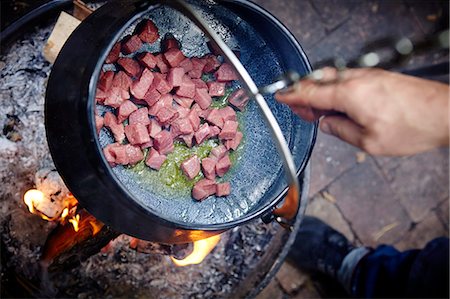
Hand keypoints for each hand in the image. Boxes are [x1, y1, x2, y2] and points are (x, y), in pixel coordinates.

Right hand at [276, 68, 448, 155]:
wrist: (445, 113)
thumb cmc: (412, 127)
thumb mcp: (368, 142)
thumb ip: (341, 130)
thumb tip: (327, 124)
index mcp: (350, 95)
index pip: (310, 93)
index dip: (292, 96)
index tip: (280, 97)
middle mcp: (357, 80)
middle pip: (318, 81)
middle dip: (304, 94)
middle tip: (301, 111)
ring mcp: (368, 75)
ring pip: (333, 78)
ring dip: (320, 91)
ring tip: (321, 111)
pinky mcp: (378, 76)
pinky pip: (347, 78)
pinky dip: (335, 88)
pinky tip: (340, 103)